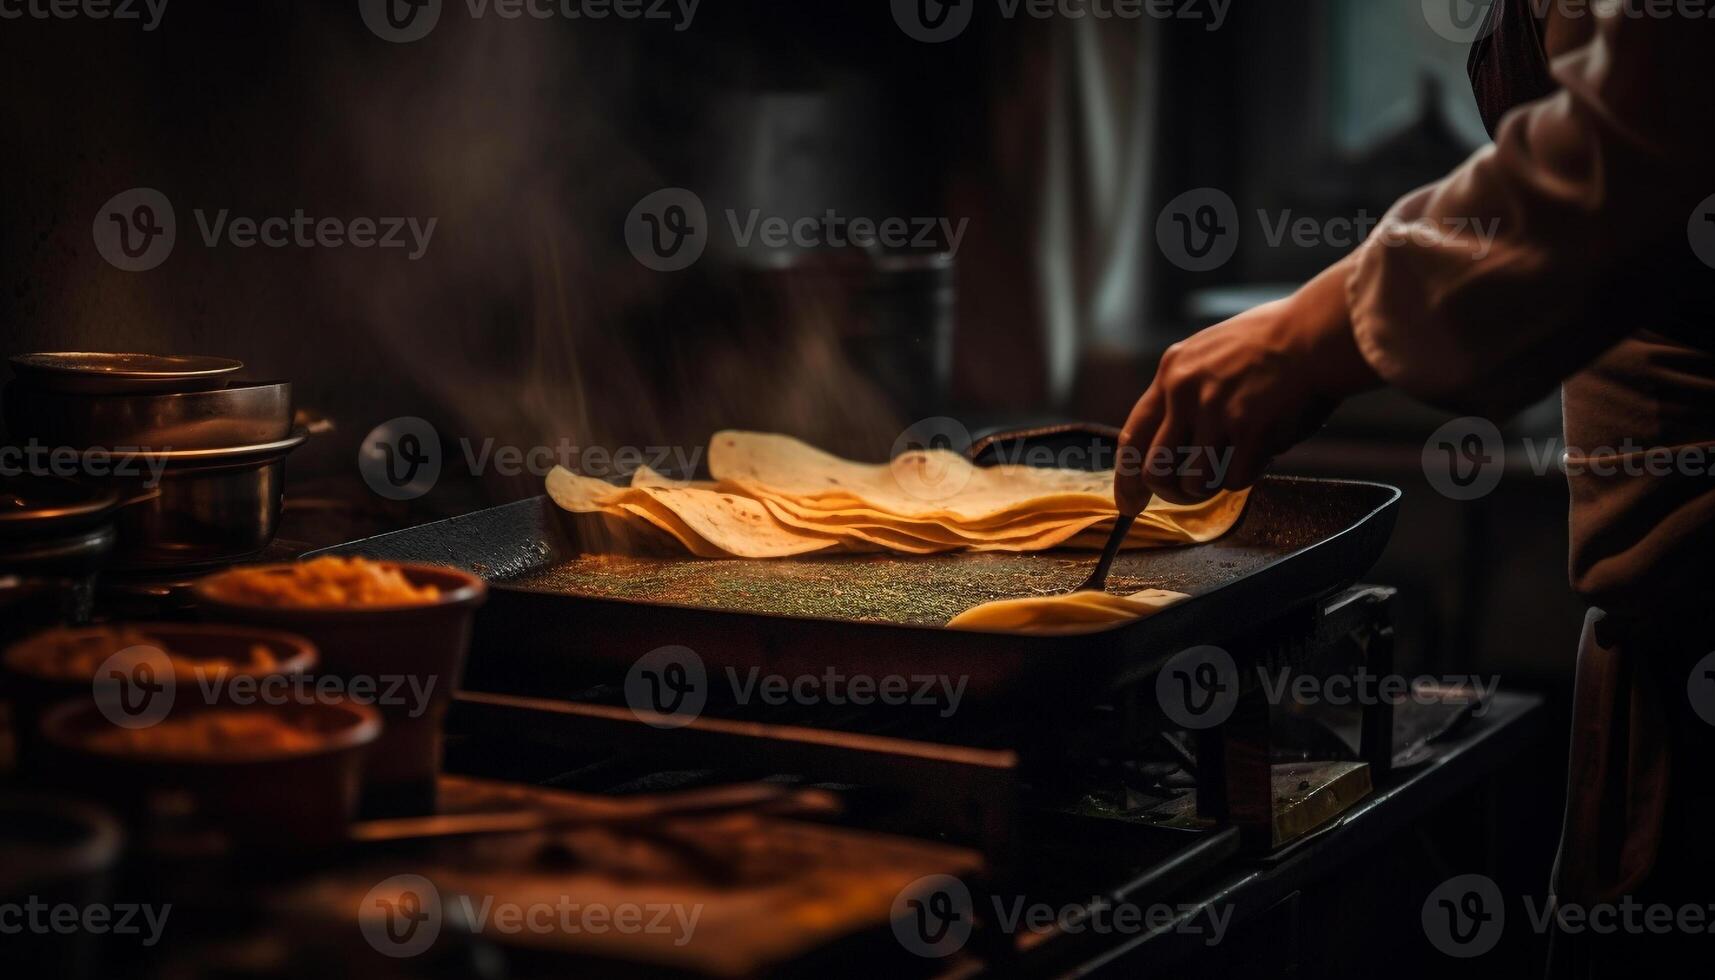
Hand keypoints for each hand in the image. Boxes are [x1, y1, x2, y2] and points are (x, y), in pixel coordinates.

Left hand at [1115, 258, 1381, 509]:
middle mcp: (1184, 392)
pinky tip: (1264, 448)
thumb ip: (1188, 392)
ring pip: (1193, 483)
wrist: (1316, 334)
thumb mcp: (1211, 353)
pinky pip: (1234, 481)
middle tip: (1192, 493)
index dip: (1126, 478)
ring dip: (1214, 485)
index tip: (1128, 504)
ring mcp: (1214, 412)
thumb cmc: (1275, 344)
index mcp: (1172, 371)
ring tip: (1237, 461)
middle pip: (1155, 471)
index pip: (1132, 437)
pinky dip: (1248, 474)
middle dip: (1172, 493)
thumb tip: (1175, 443)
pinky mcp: (1248, 430)